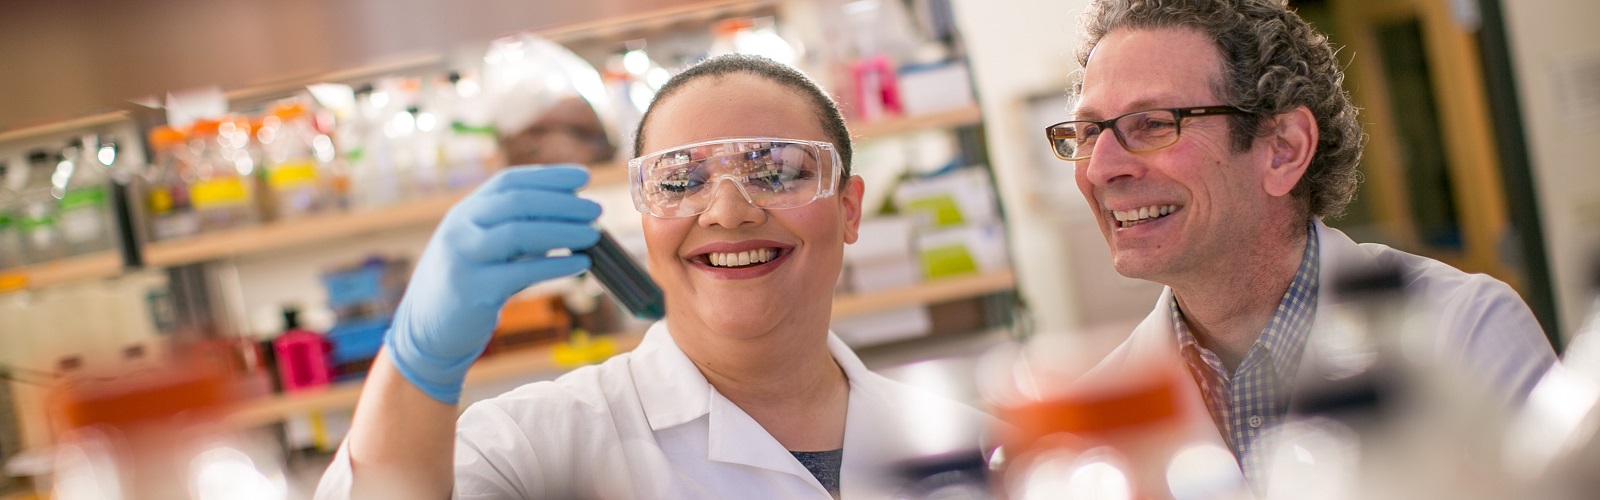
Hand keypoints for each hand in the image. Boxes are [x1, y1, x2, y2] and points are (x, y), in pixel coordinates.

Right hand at [385, 165, 600, 402]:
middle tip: (596, 209)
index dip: (549, 176)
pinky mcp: (472, 291)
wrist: (426, 331)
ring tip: (594, 234)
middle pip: (516, 202)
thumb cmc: (468, 284)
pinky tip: (581, 263)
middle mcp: (460, 229)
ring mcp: (463, 259)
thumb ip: (515, 228)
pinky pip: (522, 272)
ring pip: (519, 234)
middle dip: (561, 203)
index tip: (583, 177)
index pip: (509, 181)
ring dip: (563, 231)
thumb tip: (572, 215)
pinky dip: (556, 265)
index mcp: (465, 212)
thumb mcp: (484, 247)